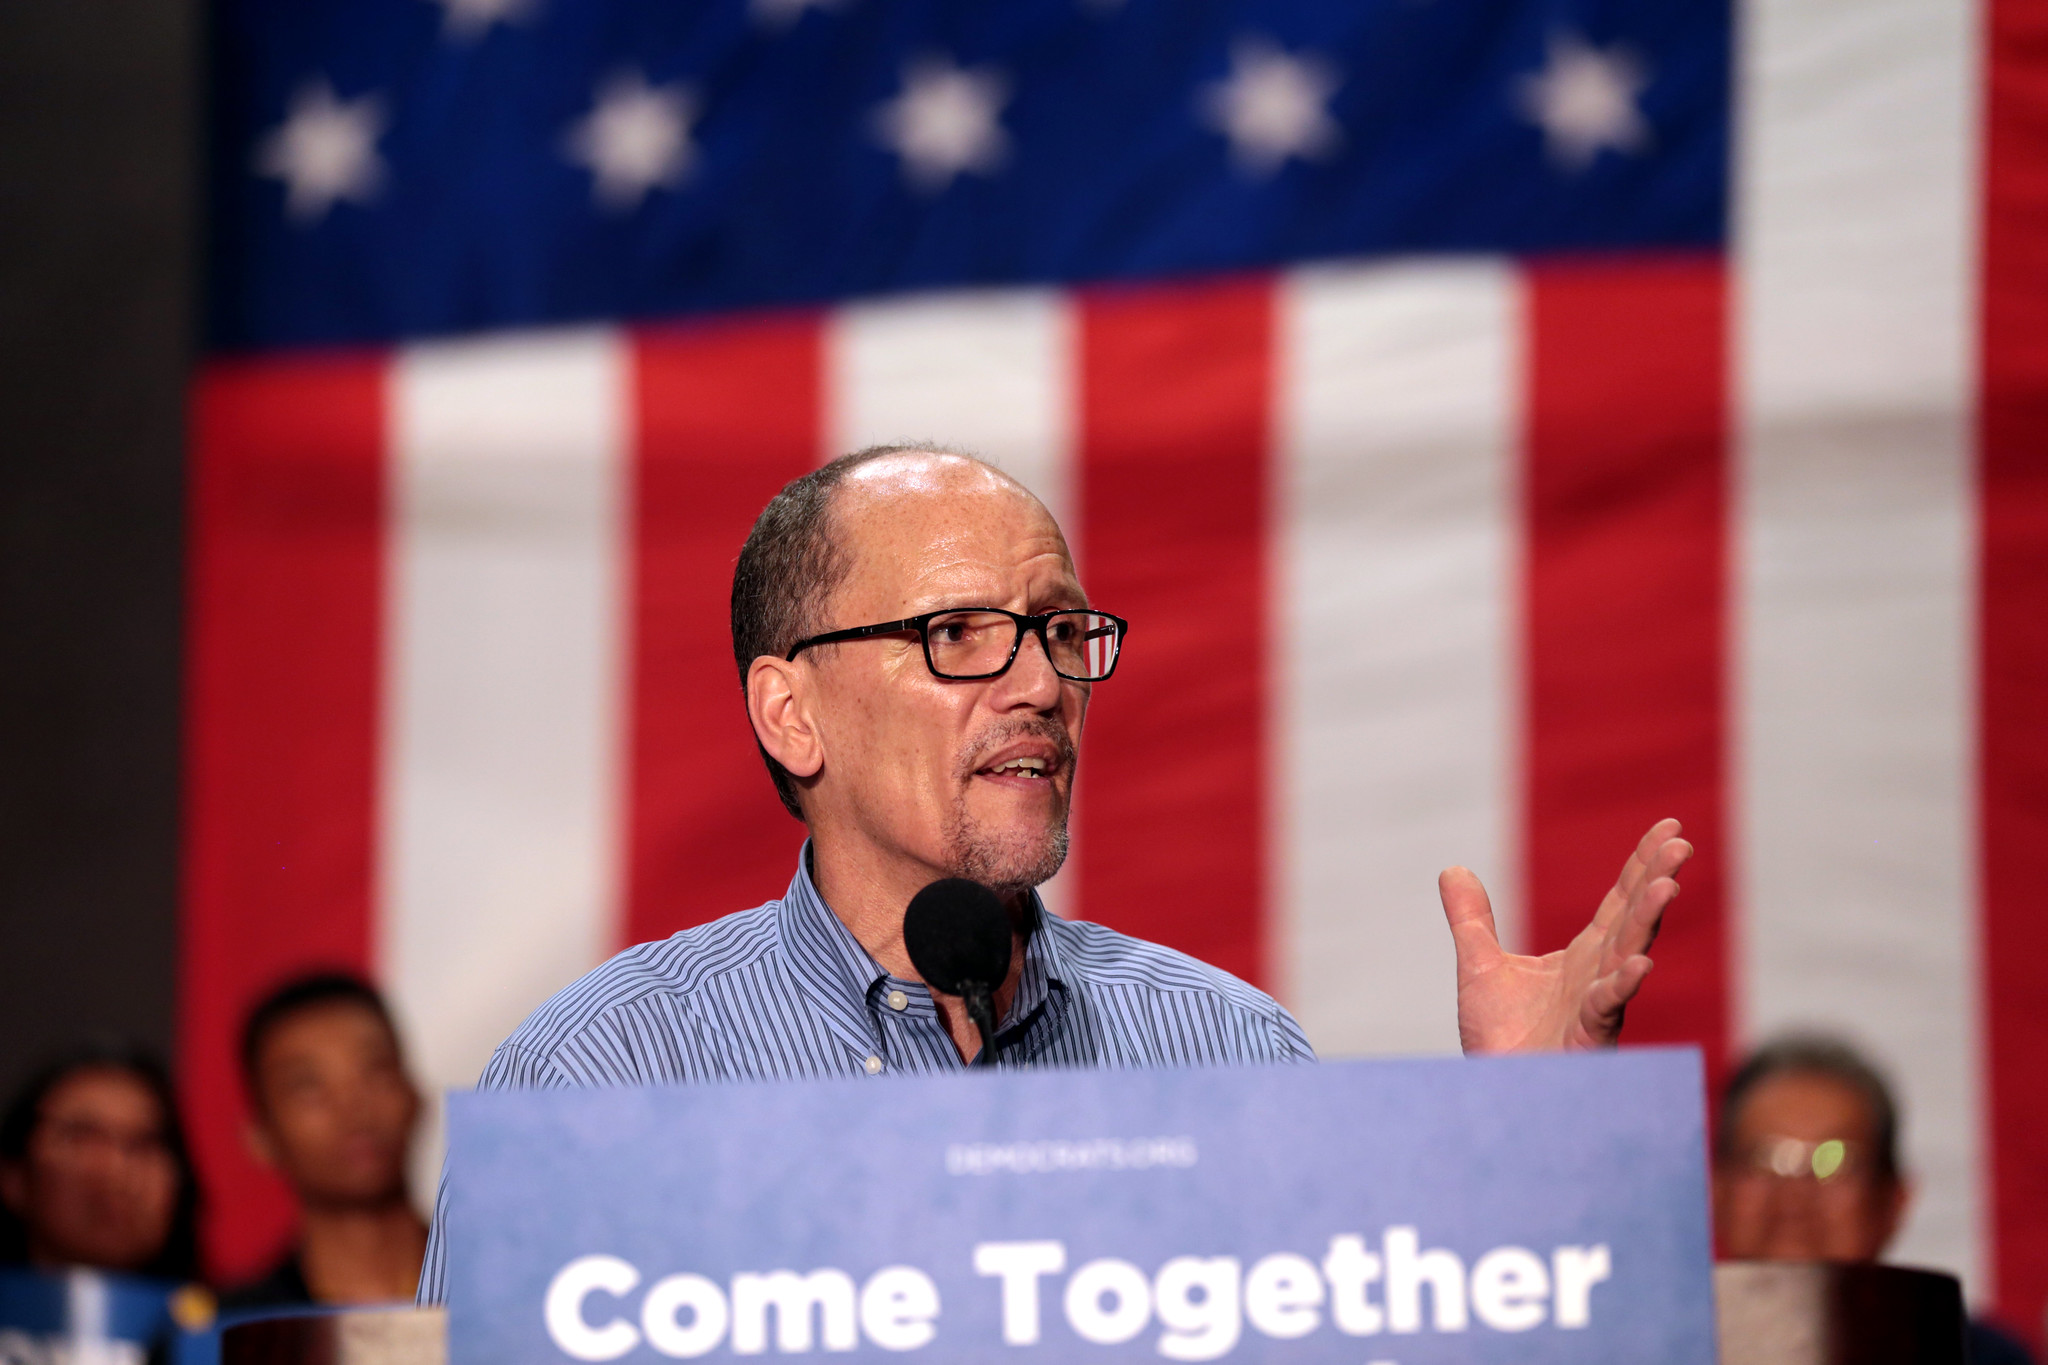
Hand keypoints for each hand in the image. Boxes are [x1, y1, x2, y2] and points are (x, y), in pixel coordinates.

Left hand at [1440, 818, 1690, 1052]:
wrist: (1494, 1093)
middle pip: (1633, 919)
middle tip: (1679, 844)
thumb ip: (1472, 920)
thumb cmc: (1500, 1040)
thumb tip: (1452, 870)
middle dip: (1656, 881)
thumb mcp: (1478, 966)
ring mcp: (1598, 1006)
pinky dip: (1623, 984)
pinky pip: (1607, 1007)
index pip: (1619, 901)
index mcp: (1583, 956)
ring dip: (1648, 920)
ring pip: (1629, 955)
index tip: (1667, 827)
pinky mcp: (1589, 1037)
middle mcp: (1599, 975)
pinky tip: (1638, 962)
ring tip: (1667, 886)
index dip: (1641, 865)